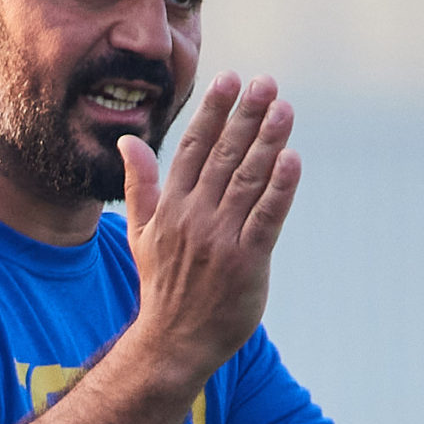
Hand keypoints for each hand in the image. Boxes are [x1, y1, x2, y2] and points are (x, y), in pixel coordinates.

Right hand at [118, 72, 301, 379]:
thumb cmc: (162, 286)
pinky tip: (293, 160)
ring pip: (248, 181)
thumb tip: (130, 141)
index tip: (229, 80)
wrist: (174, 342)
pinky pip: (267, 219)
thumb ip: (140, 185)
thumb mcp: (140, 233)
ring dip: (267, 142)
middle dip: (246, 116)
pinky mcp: (248, 263)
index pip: (193, 148)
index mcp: (171, 208)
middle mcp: (195, 218)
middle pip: (224, 157)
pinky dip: (280, 189)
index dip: (213, 112)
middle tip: (266, 83)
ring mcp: (222, 240)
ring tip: (284, 108)